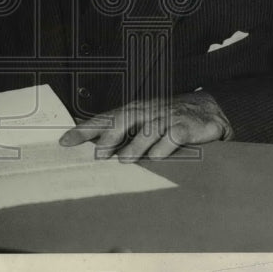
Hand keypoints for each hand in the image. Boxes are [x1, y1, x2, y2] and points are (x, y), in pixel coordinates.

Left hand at [58, 91, 230, 161]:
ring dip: (135, 146)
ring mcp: (165, 117)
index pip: (103, 118)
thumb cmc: (168, 119)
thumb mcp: (143, 123)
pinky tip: (157, 158)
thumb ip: (122, 135)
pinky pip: (172, 136)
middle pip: (122, 120)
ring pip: (147, 130)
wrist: (208, 110)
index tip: (64, 141)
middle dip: (108, 137)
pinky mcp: (184, 126)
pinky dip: (164, 147)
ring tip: (124, 161)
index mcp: (132, 110)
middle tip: (97, 156)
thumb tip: (95, 153)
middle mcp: (146, 111)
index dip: (84, 130)